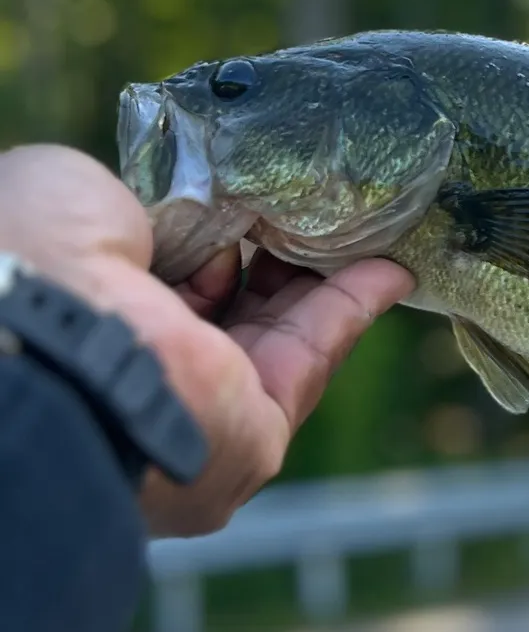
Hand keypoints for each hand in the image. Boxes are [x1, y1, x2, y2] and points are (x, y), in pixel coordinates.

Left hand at [0, 145, 413, 535]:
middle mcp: (140, 383)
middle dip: (281, 260)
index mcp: (87, 330)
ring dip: (328, 279)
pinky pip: (312, 360)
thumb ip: (133, 205)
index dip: (213, 244)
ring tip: (370, 226)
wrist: (47, 333)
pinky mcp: (250, 437)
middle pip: (232, 317)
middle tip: (323, 210)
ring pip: (281, 338)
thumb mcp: (72, 194)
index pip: (164, 291)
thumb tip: (190, 206)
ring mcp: (197, 417)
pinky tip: (390, 268)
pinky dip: (354, 308)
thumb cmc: (30, 256)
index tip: (248, 205)